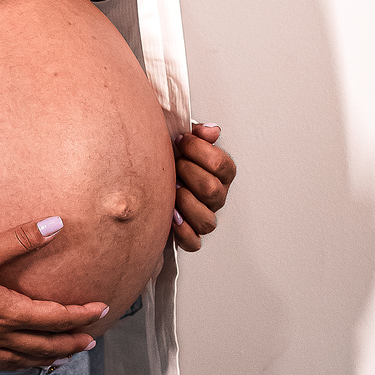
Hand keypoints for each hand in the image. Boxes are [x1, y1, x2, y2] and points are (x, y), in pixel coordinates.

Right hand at [0, 217, 106, 367]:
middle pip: (46, 344)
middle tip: (91, 338)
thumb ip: (22, 239)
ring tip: (69, 354)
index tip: (101, 308)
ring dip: (52, 356)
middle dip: (71, 341)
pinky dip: (25, 364)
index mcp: (6, 310)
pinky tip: (30, 362)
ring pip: (27, 359)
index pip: (54, 317)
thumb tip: (56, 224)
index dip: (80, 314)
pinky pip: (5, 365)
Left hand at [172, 122, 236, 252]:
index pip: (222, 164)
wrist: (152, 182)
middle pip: (213, 190)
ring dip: (186, 202)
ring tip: (172, 189)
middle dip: (189, 173)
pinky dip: (182, 232)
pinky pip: (194, 242)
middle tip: (174, 164)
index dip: (199, 150)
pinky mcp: (191, 236)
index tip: (180, 141)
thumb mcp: (185, 142)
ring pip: (207, 220)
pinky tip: (170, 216)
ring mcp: (205, 217)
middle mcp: (217, 197)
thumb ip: (199, 134)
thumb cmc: (172, 161)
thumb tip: (210, 131)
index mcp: (221, 174)